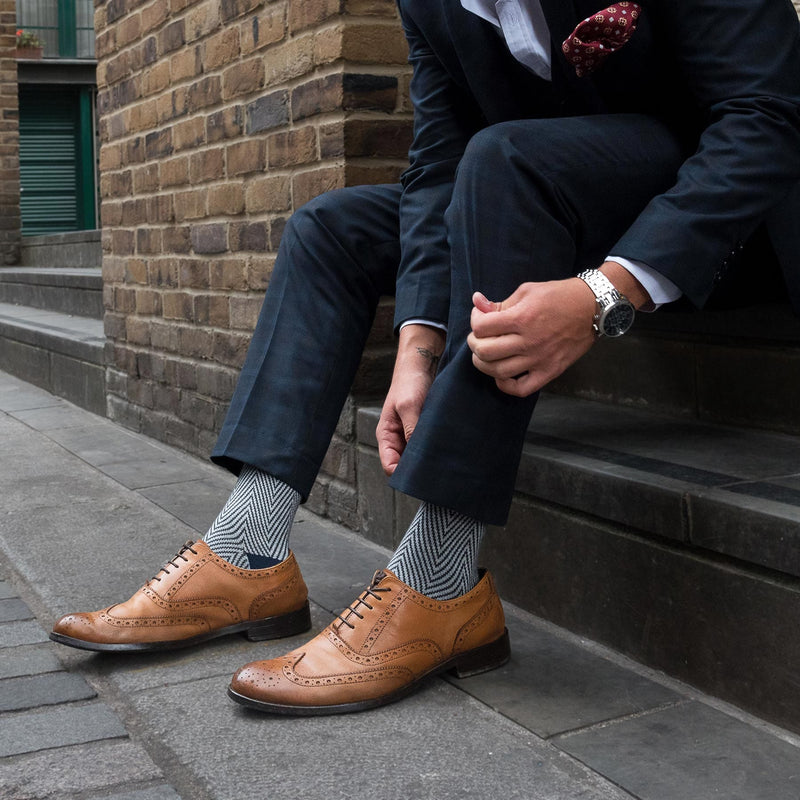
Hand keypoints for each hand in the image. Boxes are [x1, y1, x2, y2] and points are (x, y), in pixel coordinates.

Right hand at [377, 324, 445, 474]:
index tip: (420, 477)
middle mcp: (399, 438)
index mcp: (387, 435)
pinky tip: (448, 450)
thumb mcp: (409, 405)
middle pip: (406, 465)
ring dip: (430, 459)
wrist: (423, 362)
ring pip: (419, 457)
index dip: (403, 474)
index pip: (390, 466)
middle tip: (435, 472)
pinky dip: (437, 448)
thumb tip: (418, 457)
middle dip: (418, 470)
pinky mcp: (427, 429)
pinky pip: (431, 445)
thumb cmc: (410, 381)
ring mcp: (413, 434)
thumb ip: (411, 430)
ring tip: (443, 461)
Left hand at [467, 278, 596, 396]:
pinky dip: (506, 385)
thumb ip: (501, 302)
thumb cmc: (559, 296)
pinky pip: (522, 388)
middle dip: (474, 344)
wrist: (592, 308)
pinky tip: (501, 375)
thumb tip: (477, 303)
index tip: (480, 318)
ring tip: (485, 355)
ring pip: (498, 371)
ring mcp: (539, 359)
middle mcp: (529, 341)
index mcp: (522, 317)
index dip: (475, 321)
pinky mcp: (550, 371)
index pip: (482, 327)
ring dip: (484, 364)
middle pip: (485, 351)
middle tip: (478, 338)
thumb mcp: (527, 291)